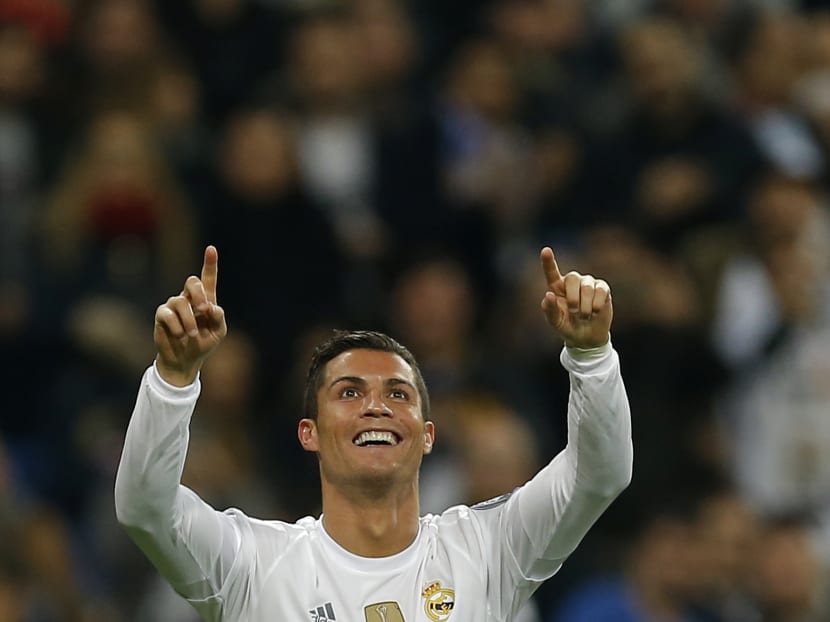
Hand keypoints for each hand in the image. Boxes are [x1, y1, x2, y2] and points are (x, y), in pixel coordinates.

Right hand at [154, 246, 226, 385]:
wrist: (185, 361)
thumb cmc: (203, 343)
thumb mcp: (218, 332)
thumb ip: (218, 318)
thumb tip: (212, 307)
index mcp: (205, 300)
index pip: (207, 278)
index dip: (209, 263)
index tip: (211, 249)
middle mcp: (189, 298)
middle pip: (192, 282)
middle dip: (199, 294)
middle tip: (204, 310)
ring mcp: (174, 305)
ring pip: (181, 302)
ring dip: (189, 320)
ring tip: (192, 334)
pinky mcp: (162, 315)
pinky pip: (168, 314)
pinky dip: (177, 326)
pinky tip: (180, 335)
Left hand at [540, 247, 611, 347]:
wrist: (587, 337)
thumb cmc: (567, 327)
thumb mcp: (556, 323)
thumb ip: (550, 310)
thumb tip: (549, 295)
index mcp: (556, 287)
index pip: (551, 271)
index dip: (548, 261)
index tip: (546, 251)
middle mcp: (572, 282)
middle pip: (572, 278)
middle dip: (573, 298)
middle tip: (573, 311)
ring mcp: (588, 283)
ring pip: (587, 286)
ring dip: (585, 306)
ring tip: (584, 316)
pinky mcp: (602, 288)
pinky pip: (601, 290)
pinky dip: (597, 304)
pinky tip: (595, 311)